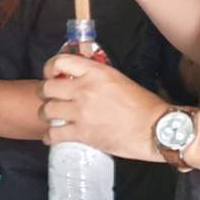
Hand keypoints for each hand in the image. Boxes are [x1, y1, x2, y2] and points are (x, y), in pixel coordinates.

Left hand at [38, 53, 166, 161]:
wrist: (155, 128)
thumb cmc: (142, 104)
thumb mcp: (117, 80)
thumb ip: (95, 78)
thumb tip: (78, 79)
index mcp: (95, 72)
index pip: (60, 61)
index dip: (50, 68)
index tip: (51, 76)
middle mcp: (84, 89)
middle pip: (47, 88)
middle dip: (44, 94)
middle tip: (49, 99)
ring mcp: (80, 112)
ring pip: (46, 111)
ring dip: (46, 115)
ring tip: (51, 119)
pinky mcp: (81, 133)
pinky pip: (53, 135)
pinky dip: (49, 137)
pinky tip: (52, 137)